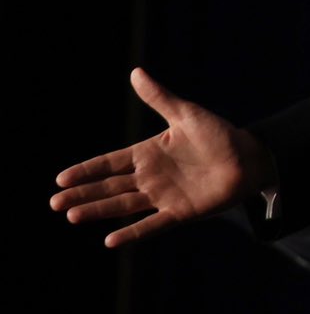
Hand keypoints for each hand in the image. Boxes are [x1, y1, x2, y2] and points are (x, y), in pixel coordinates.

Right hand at [51, 68, 274, 247]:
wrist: (250, 157)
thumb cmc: (219, 134)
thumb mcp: (186, 114)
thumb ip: (159, 98)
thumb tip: (136, 72)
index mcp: (148, 153)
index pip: (109, 163)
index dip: (86, 170)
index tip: (61, 179)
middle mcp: (150, 177)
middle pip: (109, 187)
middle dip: (82, 194)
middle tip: (55, 202)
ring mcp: (163, 196)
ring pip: (123, 205)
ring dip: (98, 210)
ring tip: (72, 216)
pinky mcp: (179, 211)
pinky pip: (151, 224)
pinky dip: (132, 233)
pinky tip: (110, 241)